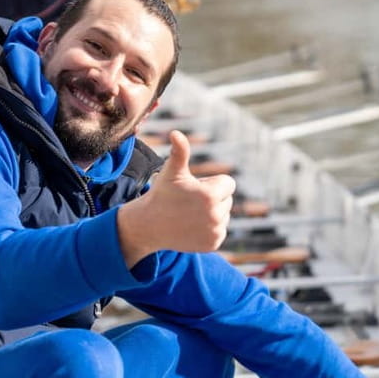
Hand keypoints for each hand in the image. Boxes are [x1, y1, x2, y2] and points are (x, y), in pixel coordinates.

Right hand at [117, 130, 235, 267]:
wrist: (149, 225)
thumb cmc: (162, 194)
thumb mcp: (171, 171)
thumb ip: (179, 151)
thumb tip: (176, 133)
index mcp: (211, 194)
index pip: (229, 183)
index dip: (212, 183)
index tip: (195, 188)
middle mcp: (216, 215)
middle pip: (228, 199)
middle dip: (213, 198)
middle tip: (189, 202)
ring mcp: (215, 231)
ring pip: (225, 215)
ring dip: (212, 212)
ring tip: (190, 214)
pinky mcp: (213, 244)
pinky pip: (221, 230)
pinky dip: (210, 228)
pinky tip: (192, 226)